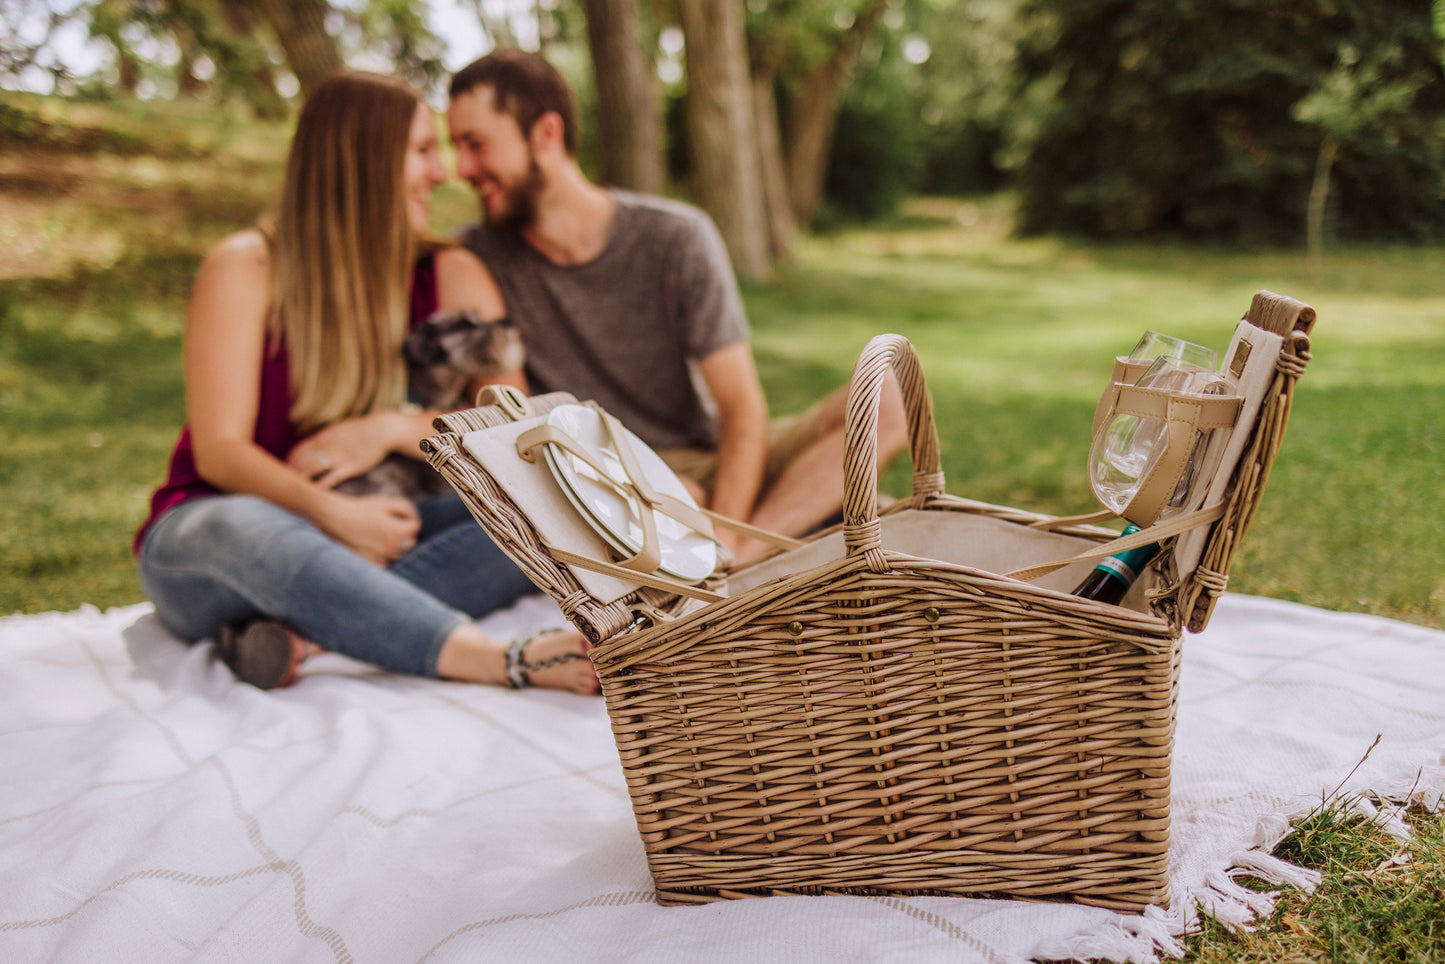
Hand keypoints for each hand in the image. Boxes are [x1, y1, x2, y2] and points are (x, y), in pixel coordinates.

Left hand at [288, 413, 403, 488]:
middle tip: (287, 488)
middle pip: (300, 462)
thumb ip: (326, 438)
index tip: (287, 475)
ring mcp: (337, 457)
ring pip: (311, 470)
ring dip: (302, 482)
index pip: (297, 452)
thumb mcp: (339, 429)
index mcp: (322, 437)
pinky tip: (315, 495)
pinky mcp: (349, 467)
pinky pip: (330, 479)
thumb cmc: (363, 430)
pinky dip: (320, 488)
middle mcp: (325, 447)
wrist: (382, 430)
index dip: (289, 464)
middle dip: (291, 475)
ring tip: (297, 493)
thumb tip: (316, 444)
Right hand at [318, 491, 421, 564]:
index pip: (415, 526)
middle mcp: (392, 548)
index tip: (396, 515)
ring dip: (393, 545)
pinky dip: (382, 555)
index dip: (408, 518)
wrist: (336, 519)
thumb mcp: (386, 502)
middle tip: (388, 525)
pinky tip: (372, 545)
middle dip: (403, 533)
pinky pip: (385, 562)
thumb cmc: (362, 509)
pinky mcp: (371, 564)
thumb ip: (406, 508)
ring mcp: (382, 558)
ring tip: (377, 534)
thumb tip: (415, 520)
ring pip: (398, 553)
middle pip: (410, 542)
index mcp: (398, 532)